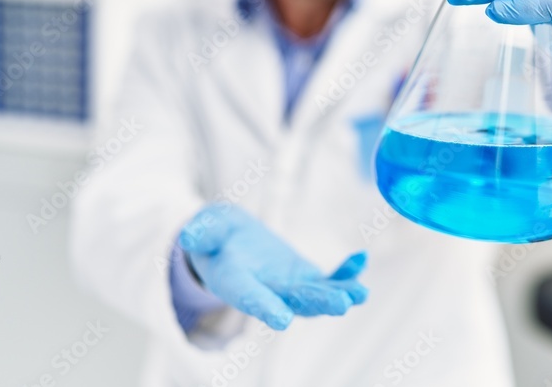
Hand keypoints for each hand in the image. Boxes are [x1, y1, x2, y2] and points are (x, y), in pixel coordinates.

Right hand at [178, 204, 367, 330]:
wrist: (228, 244)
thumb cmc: (214, 238)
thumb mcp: (204, 231)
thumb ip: (201, 233)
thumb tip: (190, 236)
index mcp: (236, 284)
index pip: (250, 298)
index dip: (265, 308)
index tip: (283, 320)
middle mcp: (266, 292)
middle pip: (293, 301)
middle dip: (319, 302)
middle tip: (343, 304)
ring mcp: (288, 287)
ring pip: (316, 296)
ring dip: (339, 294)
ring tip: (362, 293)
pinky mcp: (304, 277)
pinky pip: (328, 279)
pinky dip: (345, 272)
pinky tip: (361, 258)